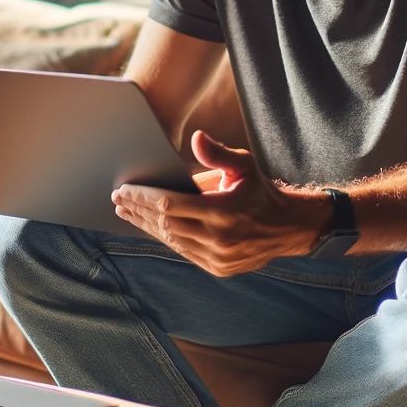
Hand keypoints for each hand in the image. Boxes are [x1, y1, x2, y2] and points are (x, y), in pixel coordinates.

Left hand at [112, 131, 323, 276]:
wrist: (288, 228)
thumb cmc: (261, 190)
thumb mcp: (244, 166)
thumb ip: (218, 154)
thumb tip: (197, 138)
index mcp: (223, 212)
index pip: (170, 205)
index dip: (144, 197)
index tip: (124, 189)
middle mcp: (219, 238)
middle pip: (165, 224)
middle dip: (138, 210)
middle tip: (118, 199)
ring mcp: (217, 257)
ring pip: (170, 241)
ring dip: (145, 226)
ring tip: (126, 212)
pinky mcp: (217, 268)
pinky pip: (182, 251)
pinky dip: (164, 237)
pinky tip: (149, 226)